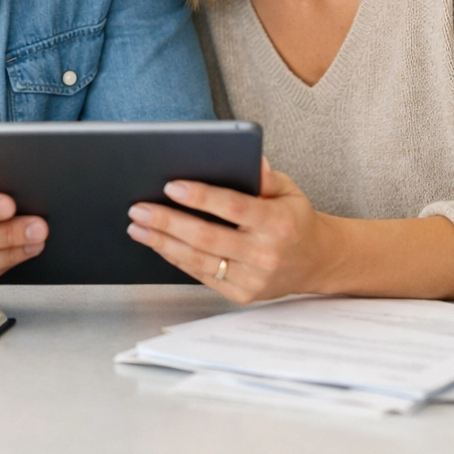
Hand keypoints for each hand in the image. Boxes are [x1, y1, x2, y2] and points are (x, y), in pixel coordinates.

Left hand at [126, 159, 336, 303]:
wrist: (315, 262)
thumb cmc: (294, 218)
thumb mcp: (288, 190)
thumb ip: (266, 177)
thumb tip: (249, 159)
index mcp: (276, 223)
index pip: (232, 207)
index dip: (200, 197)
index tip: (171, 186)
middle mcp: (264, 254)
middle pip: (206, 237)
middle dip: (167, 221)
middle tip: (138, 208)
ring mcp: (253, 279)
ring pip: (198, 260)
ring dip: (162, 242)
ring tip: (137, 226)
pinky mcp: (241, 295)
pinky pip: (201, 275)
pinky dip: (176, 258)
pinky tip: (157, 243)